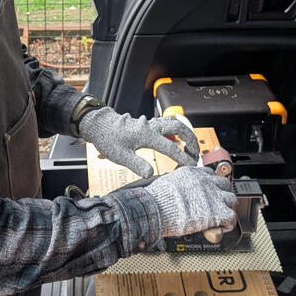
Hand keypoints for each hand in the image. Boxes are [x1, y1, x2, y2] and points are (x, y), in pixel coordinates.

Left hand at [78, 107, 198, 177]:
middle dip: (191, 139)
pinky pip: (167, 124)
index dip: (183, 157)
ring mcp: (150, 124)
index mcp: (146, 135)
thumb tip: (151, 173)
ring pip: (174, 123)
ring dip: (185, 133)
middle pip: (179, 127)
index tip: (192, 166)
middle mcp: (151, 127)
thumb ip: (136, 164)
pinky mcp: (147, 124)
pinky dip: (176, 131)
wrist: (99, 125)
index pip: (170, 148)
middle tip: (196, 154)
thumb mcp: (120, 156)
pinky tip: (177, 140)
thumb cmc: (108, 139)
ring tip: (191, 147)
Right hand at [143, 166, 236, 237]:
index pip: (209, 174)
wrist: (156, 209)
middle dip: (221, 194)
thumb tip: (177, 192)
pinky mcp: (217, 211)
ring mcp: (213, 196)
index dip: (210, 185)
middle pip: (224, 184)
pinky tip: (221, 227)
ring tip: (220, 216)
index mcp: (192, 173)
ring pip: (231, 199)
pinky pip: (231, 217)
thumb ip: (178, 185)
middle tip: (217, 203)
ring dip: (227, 208)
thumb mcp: (167, 183)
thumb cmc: (156, 200)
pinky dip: (228, 223)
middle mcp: (205, 182)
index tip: (208, 192)